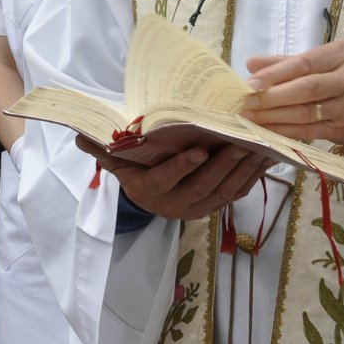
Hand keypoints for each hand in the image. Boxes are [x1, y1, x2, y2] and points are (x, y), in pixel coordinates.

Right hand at [76, 135, 273, 221]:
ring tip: (256, 148)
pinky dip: (252, 177)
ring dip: (242, 171)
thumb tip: (79, 135)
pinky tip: (264, 158)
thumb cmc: (133, 169)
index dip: (183, 167)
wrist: (148, 195)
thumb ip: (100, 148)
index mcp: (150, 191)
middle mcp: (175, 205)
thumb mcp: (114, 160)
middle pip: (203, 186)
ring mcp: (199, 208)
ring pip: (225, 192)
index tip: (200, 150)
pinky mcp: (216, 206)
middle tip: (239, 144)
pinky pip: (238, 193)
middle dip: (223, 166)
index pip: (167, 179)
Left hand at [242, 40, 343, 150]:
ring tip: (250, 116)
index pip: (304, 63)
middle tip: (246, 102)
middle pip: (306, 89)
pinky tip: (267, 129)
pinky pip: (310, 131)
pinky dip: (285, 131)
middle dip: (271, 97)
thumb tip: (251, 63)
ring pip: (306, 112)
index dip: (275, 74)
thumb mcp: (327, 62)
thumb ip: (288, 62)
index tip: (250, 82)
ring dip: (273, 116)